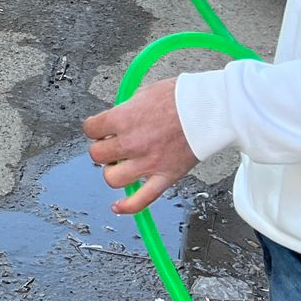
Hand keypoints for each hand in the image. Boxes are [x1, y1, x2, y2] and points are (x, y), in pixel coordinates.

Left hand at [83, 80, 196, 213]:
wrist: (210, 109)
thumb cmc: (181, 97)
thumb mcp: (144, 93)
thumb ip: (126, 109)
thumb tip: (116, 118)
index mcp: (123, 119)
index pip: (90, 129)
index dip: (95, 128)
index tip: (100, 129)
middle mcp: (131, 143)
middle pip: (97, 155)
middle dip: (102, 150)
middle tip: (112, 146)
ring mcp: (148, 162)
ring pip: (112, 179)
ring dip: (113, 172)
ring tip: (121, 165)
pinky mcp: (165, 176)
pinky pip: (142, 199)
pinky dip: (128, 206)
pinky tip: (118, 206)